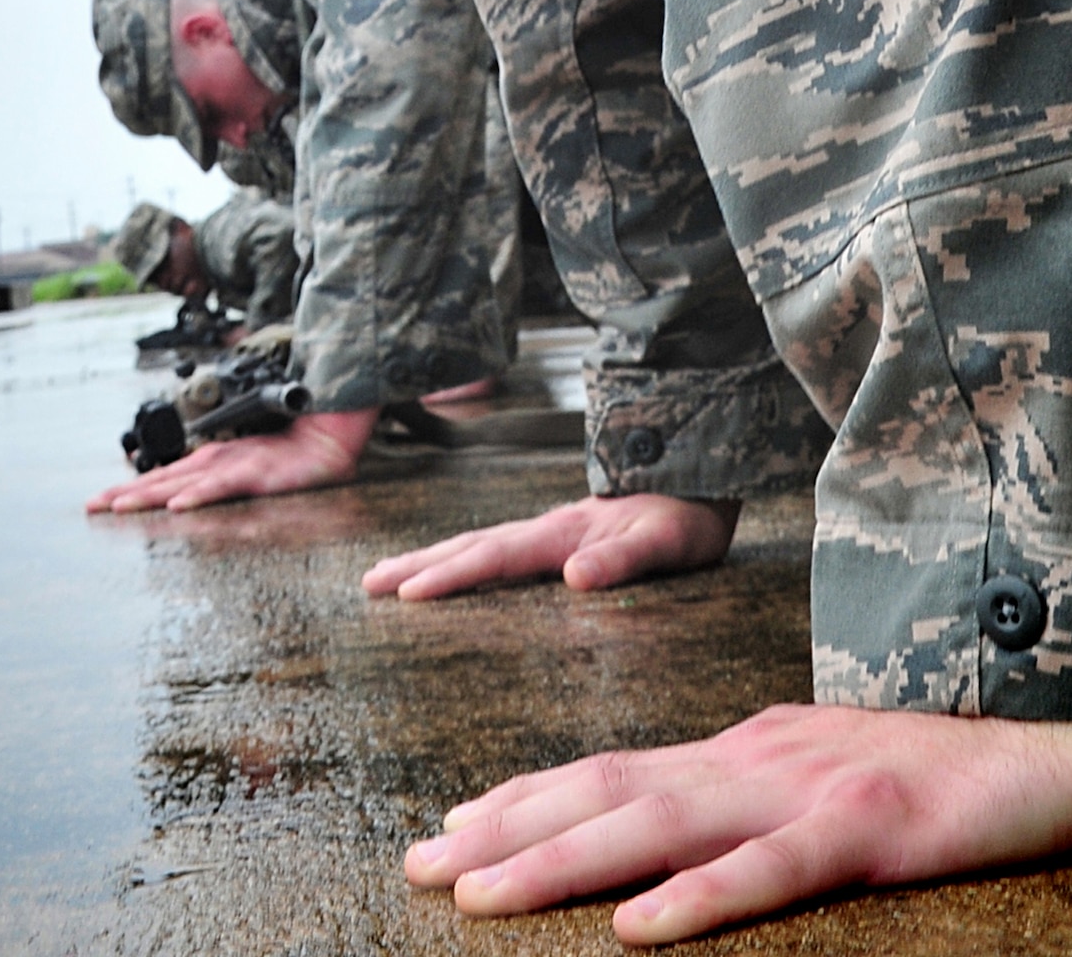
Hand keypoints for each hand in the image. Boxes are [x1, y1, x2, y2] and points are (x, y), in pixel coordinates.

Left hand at [86, 408, 378, 512]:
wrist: (333, 432)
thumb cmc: (294, 451)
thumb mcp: (252, 469)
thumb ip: (223, 481)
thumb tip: (190, 500)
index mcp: (214, 460)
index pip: (164, 476)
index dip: (131, 488)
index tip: (98, 502)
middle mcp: (218, 459)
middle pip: (164, 478)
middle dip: (126, 493)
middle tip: (91, 507)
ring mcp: (237, 465)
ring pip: (185, 481)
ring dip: (150, 494)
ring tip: (119, 507)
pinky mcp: (260, 473)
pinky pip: (225, 486)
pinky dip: (199, 495)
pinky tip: (178, 505)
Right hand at [362, 493, 737, 599]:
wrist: (702, 477)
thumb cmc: (689, 516)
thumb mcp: (667, 541)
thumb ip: (624, 557)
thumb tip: (575, 577)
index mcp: (564, 532)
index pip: (497, 557)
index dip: (452, 576)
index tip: (407, 595)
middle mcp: (548, 528)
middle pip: (472, 546)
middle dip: (420, 565)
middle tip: (369, 583)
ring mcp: (551, 529)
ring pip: (479, 543)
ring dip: (432, 558)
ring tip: (389, 575)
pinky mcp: (560, 535)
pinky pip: (498, 547)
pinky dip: (463, 557)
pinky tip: (453, 568)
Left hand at [405, 702, 1071, 943]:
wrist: (1043, 723)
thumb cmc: (932, 752)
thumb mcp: (815, 765)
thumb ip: (741, 784)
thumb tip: (669, 810)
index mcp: (741, 747)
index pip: (610, 768)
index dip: (523, 798)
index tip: (447, 830)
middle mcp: (753, 758)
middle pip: (609, 790)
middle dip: (507, 830)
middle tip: (421, 867)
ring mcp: (805, 789)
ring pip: (663, 824)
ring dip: (562, 859)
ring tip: (481, 893)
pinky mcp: (867, 826)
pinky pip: (773, 870)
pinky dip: (702, 898)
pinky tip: (641, 926)